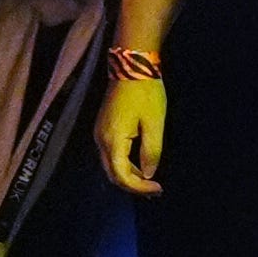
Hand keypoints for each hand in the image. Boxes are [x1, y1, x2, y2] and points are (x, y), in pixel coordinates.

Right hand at [95, 76, 166, 194]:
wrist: (131, 65)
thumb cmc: (145, 93)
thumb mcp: (154, 123)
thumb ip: (151, 152)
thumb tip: (149, 174)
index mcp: (112, 139)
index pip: (122, 176)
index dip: (139, 187)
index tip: (158, 188)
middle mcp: (100, 139)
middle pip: (112, 174)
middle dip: (133, 186)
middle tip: (154, 190)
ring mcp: (99, 132)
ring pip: (110, 165)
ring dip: (129, 176)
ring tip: (150, 182)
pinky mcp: (103, 127)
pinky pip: (110, 154)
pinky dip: (124, 164)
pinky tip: (140, 166)